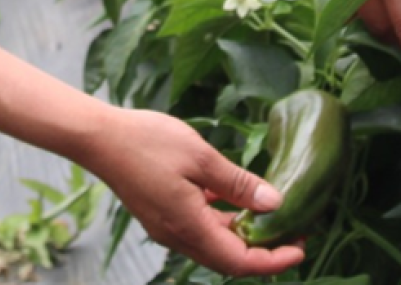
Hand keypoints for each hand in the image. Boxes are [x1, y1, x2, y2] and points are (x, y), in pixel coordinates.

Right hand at [79, 107, 306, 276]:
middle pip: (229, 258)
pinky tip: (235, 198)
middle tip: (295, 229)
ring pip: (215, 244)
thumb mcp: (202, 157)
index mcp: (190, 227)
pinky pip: (199, 228)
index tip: (301, 246)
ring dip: (244, 235)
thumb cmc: (148, 142)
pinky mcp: (162, 215)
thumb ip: (239, 184)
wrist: (99, 138)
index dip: (274, 260)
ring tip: (272, 213)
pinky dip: (222, 220)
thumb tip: (275, 203)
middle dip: (264, 250)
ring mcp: (168, 227)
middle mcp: (178, 236)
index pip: (240, 261)